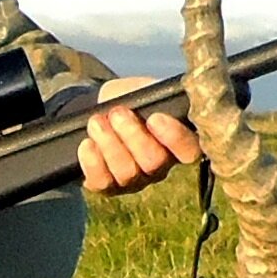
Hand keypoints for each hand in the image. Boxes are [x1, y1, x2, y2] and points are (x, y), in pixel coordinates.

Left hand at [78, 76, 201, 195]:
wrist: (100, 108)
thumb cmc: (130, 99)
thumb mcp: (145, 90)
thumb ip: (157, 96)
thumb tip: (161, 99)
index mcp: (177, 143)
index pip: (189, 151)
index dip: (174, 138)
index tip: (155, 118)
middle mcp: (160, 167)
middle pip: (154, 162)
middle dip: (133, 135)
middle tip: (117, 113)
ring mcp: (135, 180)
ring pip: (127, 173)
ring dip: (109, 144)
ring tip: (96, 122)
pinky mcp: (109, 186)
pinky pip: (102, 182)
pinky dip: (92, 162)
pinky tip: (87, 144)